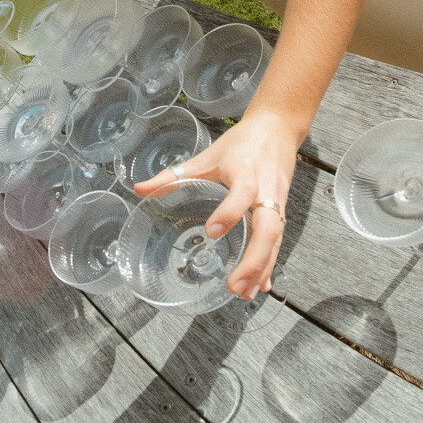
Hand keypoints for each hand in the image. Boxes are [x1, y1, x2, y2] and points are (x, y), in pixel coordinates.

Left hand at [134, 110, 297, 299]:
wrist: (277, 128)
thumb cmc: (241, 143)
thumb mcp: (206, 155)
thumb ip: (174, 175)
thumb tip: (139, 189)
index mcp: (245, 171)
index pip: (242, 193)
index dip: (229, 212)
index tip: (210, 232)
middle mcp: (266, 189)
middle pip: (268, 227)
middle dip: (253, 260)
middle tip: (233, 285)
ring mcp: (277, 202)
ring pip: (276, 239)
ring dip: (262, 268)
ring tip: (244, 294)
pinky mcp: (282, 210)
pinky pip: (279, 241)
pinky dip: (270, 264)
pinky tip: (260, 286)